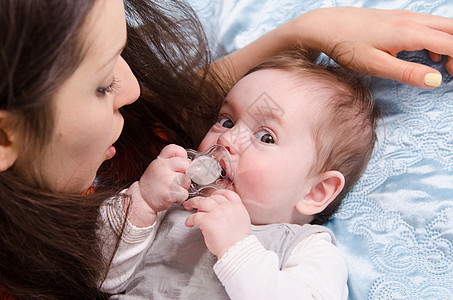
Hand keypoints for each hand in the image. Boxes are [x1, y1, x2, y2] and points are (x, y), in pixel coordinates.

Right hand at [139, 144, 190, 212]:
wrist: (141, 200)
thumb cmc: (152, 185)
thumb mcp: (157, 167)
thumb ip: (171, 162)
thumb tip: (189, 162)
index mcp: (160, 160)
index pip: (175, 149)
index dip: (182, 155)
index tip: (181, 163)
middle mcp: (163, 167)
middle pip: (186, 165)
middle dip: (186, 173)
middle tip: (177, 180)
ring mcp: (167, 179)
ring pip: (187, 180)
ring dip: (183, 187)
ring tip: (173, 189)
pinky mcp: (170, 192)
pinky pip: (185, 194)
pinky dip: (181, 198)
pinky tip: (172, 197)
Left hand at [184, 190, 250, 257]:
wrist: (236, 250)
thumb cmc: (238, 242)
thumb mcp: (242, 221)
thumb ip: (232, 213)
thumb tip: (222, 213)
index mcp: (237, 207)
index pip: (227, 193)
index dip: (218, 193)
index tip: (213, 195)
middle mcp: (227, 207)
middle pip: (212, 197)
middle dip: (204, 200)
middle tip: (199, 203)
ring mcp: (216, 212)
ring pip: (201, 201)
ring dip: (193, 203)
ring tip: (189, 206)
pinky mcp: (206, 220)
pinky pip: (194, 216)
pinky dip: (189, 219)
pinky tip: (189, 223)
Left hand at [292, 7, 452, 87]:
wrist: (326, 25)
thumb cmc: (348, 46)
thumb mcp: (376, 65)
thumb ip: (407, 72)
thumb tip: (436, 80)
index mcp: (409, 32)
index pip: (450, 43)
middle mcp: (411, 20)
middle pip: (451, 29)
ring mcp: (405, 16)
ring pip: (441, 25)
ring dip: (450, 44)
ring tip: (447, 67)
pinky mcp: (397, 18)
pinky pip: (428, 25)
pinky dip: (437, 38)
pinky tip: (429, 55)